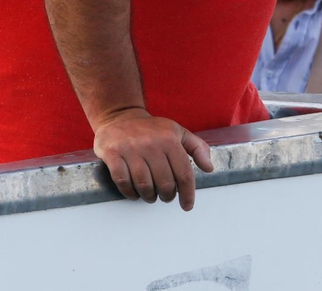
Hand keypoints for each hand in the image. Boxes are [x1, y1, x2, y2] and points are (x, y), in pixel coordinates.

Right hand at [93, 107, 214, 211]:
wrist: (119, 116)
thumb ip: (197, 148)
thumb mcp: (177, 132)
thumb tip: (209, 168)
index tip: (187, 206)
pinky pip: (123, 181)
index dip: (188, 194)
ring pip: (144, 185)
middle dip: (167, 196)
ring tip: (150, 195)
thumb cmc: (152, 129)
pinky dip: (130, 192)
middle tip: (165, 196)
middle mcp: (151, 144)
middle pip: (164, 183)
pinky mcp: (112, 153)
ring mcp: (131, 149)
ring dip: (149, 196)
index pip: (183, 173)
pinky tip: (134, 193)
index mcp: (169, 139)